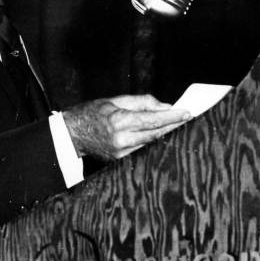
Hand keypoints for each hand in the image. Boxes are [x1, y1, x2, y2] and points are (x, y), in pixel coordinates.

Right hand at [63, 94, 190, 161]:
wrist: (71, 134)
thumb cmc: (91, 113)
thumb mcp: (115, 100)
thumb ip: (141, 103)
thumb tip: (164, 106)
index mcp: (118, 121)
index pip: (152, 120)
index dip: (171, 116)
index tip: (186, 112)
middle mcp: (121, 139)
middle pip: (156, 134)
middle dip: (174, 125)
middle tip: (188, 118)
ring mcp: (120, 153)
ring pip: (151, 143)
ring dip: (166, 133)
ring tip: (178, 123)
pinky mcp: (120, 160)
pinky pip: (142, 149)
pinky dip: (153, 141)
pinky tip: (161, 134)